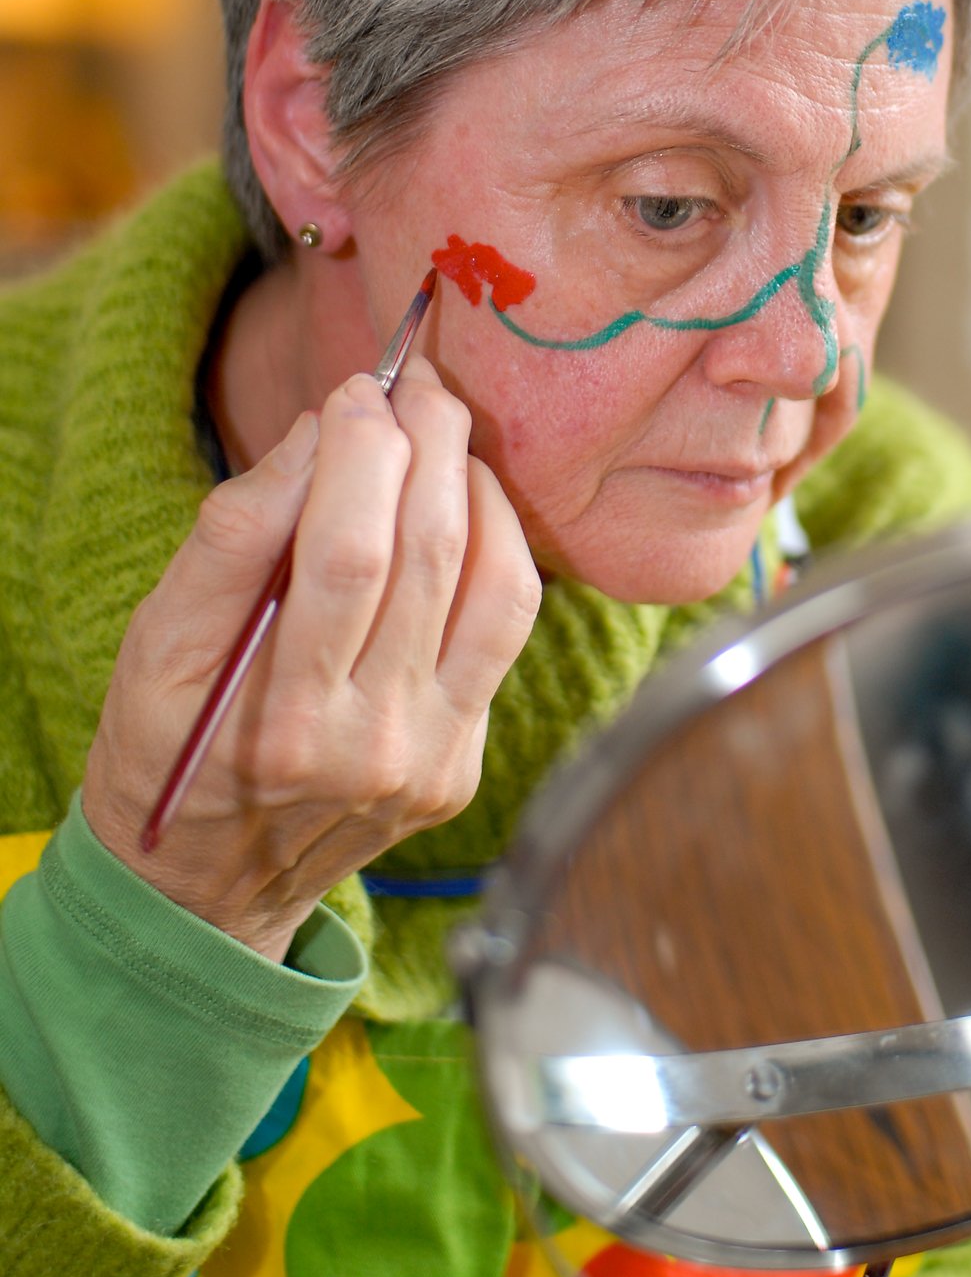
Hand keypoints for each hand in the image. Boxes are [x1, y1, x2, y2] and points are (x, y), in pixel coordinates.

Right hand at [82, 357, 540, 959]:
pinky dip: (497, 550)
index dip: (363, 453)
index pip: (349, 555)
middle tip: (418, 384)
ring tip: (446, 433)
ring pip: (499, 587)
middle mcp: (374, 746)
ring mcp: (433, 758)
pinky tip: (465, 507)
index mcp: (284, 722)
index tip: (356, 387)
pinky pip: (506, 633)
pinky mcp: (465, 760)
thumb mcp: (157, 647)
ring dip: (481, 488)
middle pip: (433, 556)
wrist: (207, 892)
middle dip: (432, 445)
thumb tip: (319, 434)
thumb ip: (233, 540)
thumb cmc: (168, 751)